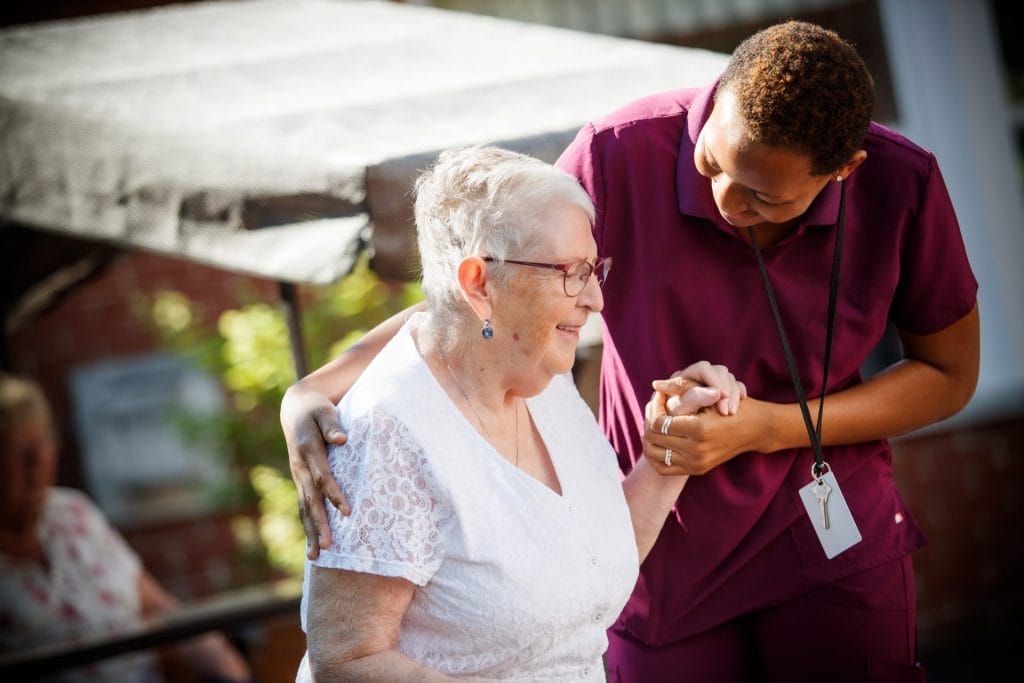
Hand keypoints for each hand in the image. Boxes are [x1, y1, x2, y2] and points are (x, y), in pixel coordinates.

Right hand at [281, 384, 349, 559]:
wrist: (295, 409)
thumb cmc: (316, 410)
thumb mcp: (324, 411)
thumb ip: (332, 424)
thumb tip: (342, 439)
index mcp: (307, 450)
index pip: (323, 476)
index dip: (334, 494)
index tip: (347, 512)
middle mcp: (299, 467)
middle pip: (311, 499)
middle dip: (320, 524)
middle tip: (328, 547)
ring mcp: (297, 476)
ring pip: (304, 508)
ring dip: (310, 532)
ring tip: (316, 556)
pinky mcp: (300, 481)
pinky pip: (302, 507)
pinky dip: (307, 526)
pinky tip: (311, 545)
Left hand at [643, 361, 750, 475]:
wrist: (754, 429)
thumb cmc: (730, 403)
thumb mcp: (709, 392)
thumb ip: (682, 386)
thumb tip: (655, 385)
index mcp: (699, 429)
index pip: (658, 423)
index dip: (653, 408)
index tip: (658, 397)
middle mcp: (697, 450)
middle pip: (652, 439)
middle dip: (648, 420)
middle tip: (654, 408)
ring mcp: (696, 463)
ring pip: (653, 454)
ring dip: (649, 438)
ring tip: (655, 423)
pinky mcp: (697, 470)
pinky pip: (663, 468)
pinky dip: (656, 455)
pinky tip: (660, 439)